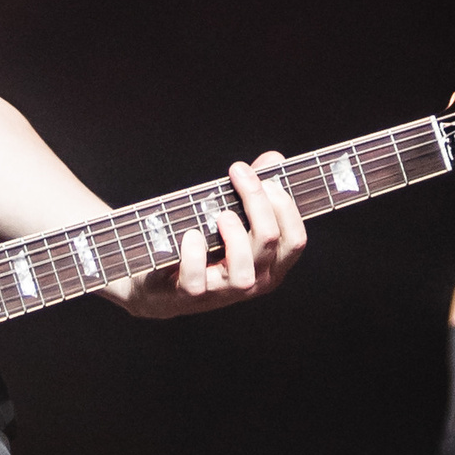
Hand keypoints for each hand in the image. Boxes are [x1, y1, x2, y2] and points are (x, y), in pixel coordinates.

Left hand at [122, 156, 307, 319]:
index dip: (285, 205)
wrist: (159, 282)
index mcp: (272, 264)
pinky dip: (194, 254)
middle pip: (269, 240)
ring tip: (221, 214)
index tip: (267, 178)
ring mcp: (223, 292)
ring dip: (233, 235)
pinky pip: (197, 280)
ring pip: (243, 271)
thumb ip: (256, 190)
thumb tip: (274, 159)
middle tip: (239, 173)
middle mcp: (254, 281)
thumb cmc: (206, 245)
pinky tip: (191, 236)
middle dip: (256, 200)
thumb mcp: (234, 215)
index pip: (295, 240)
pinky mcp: (190, 295)